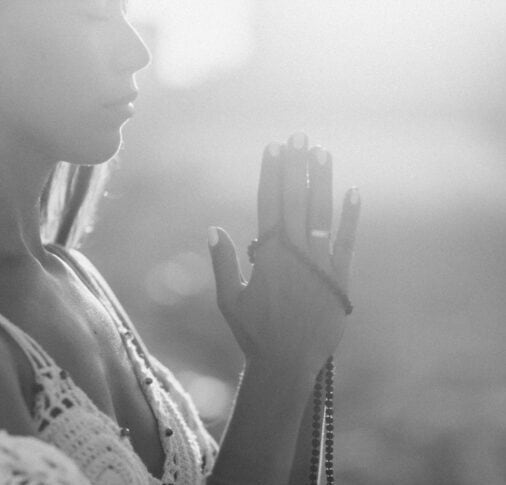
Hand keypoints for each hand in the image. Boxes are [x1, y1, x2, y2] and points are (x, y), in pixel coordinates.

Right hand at [208, 133, 360, 377]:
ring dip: (321, 181)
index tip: (273, 148)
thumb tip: (212, 228)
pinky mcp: (340, 279)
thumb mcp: (229, 300)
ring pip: (320, 214)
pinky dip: (350, 217)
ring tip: (322, 152)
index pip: (268, 205)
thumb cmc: (254, 333)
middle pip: (295, 201)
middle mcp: (295, 255)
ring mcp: (320, 265)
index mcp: (267, 257)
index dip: (271, 174)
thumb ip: (222, 263)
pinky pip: (346, 242)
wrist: (288, 363)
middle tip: (299, 136)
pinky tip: (353, 191)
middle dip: (296, 167)